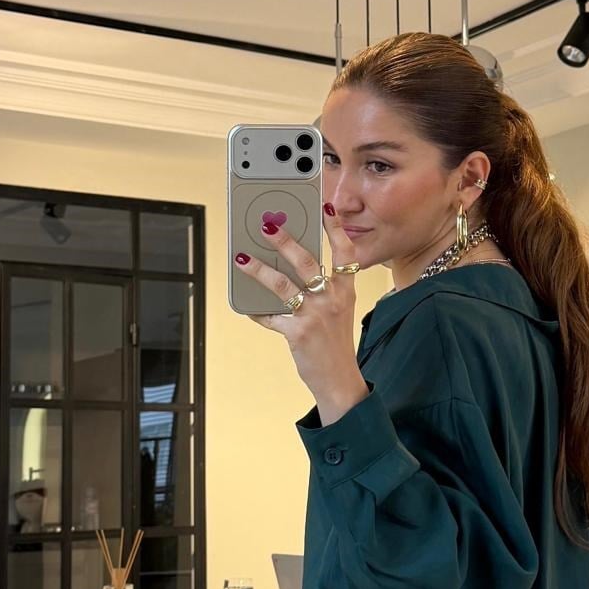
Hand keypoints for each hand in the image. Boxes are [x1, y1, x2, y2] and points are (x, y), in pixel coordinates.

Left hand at [235, 206, 369, 423]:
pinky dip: (257, 311)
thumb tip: (290, 271)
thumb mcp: (339, 312)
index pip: (344, 253)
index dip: (335, 229)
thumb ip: (323, 291)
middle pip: (306, 261)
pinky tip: (247, 307)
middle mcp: (331, 299)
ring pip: (282, 284)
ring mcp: (314, 315)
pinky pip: (270, 316)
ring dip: (259, 269)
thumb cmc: (335, 344)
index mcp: (345, 291)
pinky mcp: (297, 332)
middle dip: (285, 240)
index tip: (325, 208)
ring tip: (242, 258)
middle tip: (267, 225)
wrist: (339, 380)